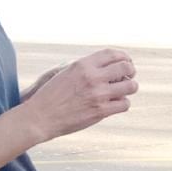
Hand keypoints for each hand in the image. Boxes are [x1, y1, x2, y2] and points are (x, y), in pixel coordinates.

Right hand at [19, 48, 136, 140]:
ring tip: (123, 90)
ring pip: (131, 86)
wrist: (40, 116)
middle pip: (125, 67)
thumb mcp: (64, 72)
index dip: (123, 57)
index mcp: (82, 65)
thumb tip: (104, 64)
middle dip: (130, 71)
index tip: (126, 61)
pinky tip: (115, 104)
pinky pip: (125, 104)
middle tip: (128, 76)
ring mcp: (98, 94)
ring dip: (130, 87)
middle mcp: (92, 77)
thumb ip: (84, 67)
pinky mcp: (101, 111)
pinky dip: (122, 104)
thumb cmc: (51, 95)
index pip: (112, 54)